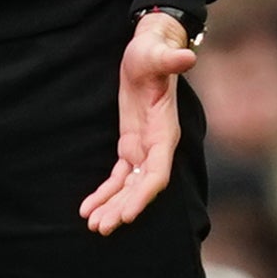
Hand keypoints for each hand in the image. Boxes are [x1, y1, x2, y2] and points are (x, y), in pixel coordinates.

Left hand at [79, 11, 198, 234]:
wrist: (151, 49)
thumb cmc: (153, 51)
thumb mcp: (156, 54)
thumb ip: (170, 59)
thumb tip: (187, 56)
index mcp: (165, 132)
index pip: (157, 172)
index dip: (143, 195)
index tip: (126, 215)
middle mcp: (157, 145)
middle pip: (141, 187)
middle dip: (123, 208)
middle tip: (101, 228)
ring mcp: (145, 147)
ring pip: (129, 186)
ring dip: (113, 205)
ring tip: (93, 226)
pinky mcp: (131, 144)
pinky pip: (119, 175)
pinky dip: (105, 191)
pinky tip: (89, 207)